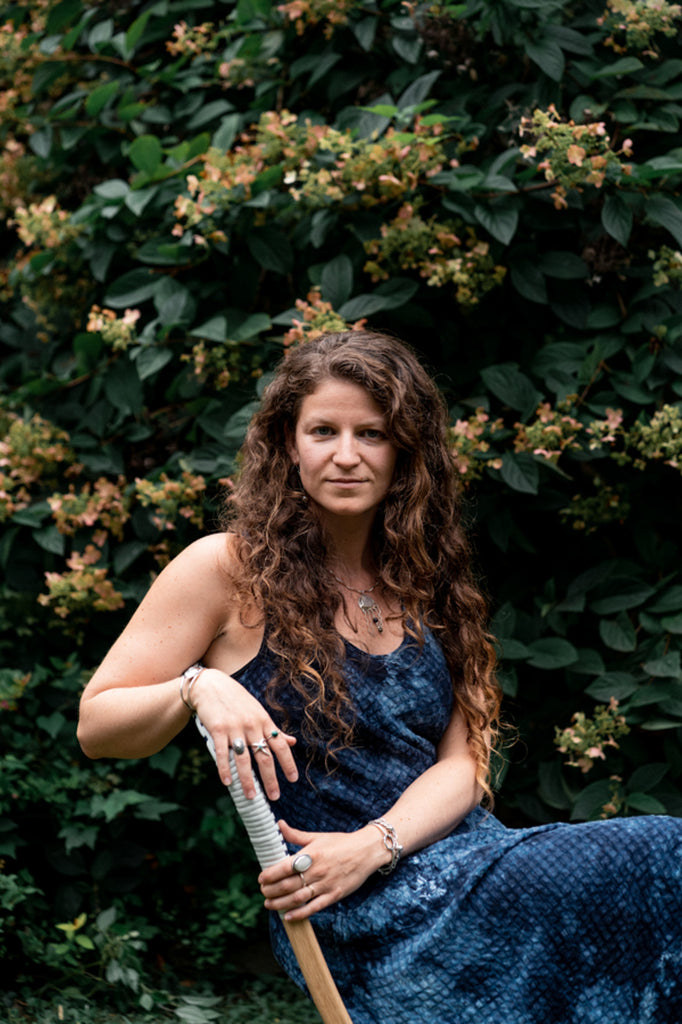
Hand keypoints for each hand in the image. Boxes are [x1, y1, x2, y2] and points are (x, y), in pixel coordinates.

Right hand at [191, 668, 297, 799]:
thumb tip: (292, 742)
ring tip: (252, 796)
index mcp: (264, 721)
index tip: (293, 779)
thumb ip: (273, 729)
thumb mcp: (258, 711)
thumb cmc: (236, 700)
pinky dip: (224, 769)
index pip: (280, 745)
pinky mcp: (217, 729)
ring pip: (243, 759)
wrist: (211, 685)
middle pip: (264, 756)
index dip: (288, 763)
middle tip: (275, 796)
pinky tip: (227, 782)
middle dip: (270, 778)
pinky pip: (222, 754)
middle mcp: (252, 725)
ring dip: (247, 780)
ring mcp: (234, 728)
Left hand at [258, 820, 388, 920]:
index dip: (270, 874)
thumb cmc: (341, 842)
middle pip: (288, 884)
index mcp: (311, 854)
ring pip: (298, 898)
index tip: (261, 878)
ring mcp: (326, 884)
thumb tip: (279, 824)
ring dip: (280, 903)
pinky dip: (300, 913)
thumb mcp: (318, 836)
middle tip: (263, 892)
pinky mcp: (334, 895)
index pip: (284, 867)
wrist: (366, 851)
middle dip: (271, 890)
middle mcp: (317, 870)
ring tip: (269, 904)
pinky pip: (314, 907)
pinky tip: (288, 916)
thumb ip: (296, 835)